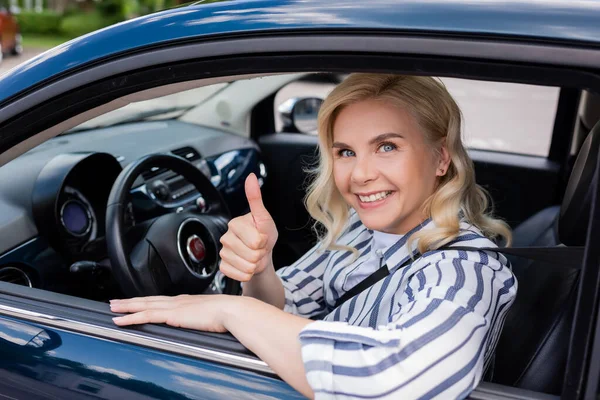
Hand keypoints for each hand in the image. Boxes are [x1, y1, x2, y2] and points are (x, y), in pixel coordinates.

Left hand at [110, 294, 236, 332]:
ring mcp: (173, 307)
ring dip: (126, 307)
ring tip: (112, 309)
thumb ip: (204, 318)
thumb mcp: (212, 315)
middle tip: (115, 302)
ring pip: (143, 306)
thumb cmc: (228, 314)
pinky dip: (130, 318)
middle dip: (130, 301)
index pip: (161, 300)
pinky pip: (145, 316)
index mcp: (186, 301)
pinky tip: (120, 320)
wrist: (231, 310)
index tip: (137, 301)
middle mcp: (177, 301)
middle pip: (148, 300)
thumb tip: (205, 323)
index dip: (147, 300)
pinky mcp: (171, 315)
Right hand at [218, 173, 277, 281]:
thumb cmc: (264, 234)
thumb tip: (251, 177)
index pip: (256, 241)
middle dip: (260, 254)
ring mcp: (223, 253)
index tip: (262, 237)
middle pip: (251, 255)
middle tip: (259, 248)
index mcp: (235, 224)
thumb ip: (255, 198)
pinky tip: (246, 265)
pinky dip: (247, 273)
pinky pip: (238, 275)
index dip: (264, 242)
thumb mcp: (264, 217)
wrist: (261, 253)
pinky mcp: (223, 267)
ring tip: (254, 256)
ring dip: (255, 264)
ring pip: (246, 266)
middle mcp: (226, 237)